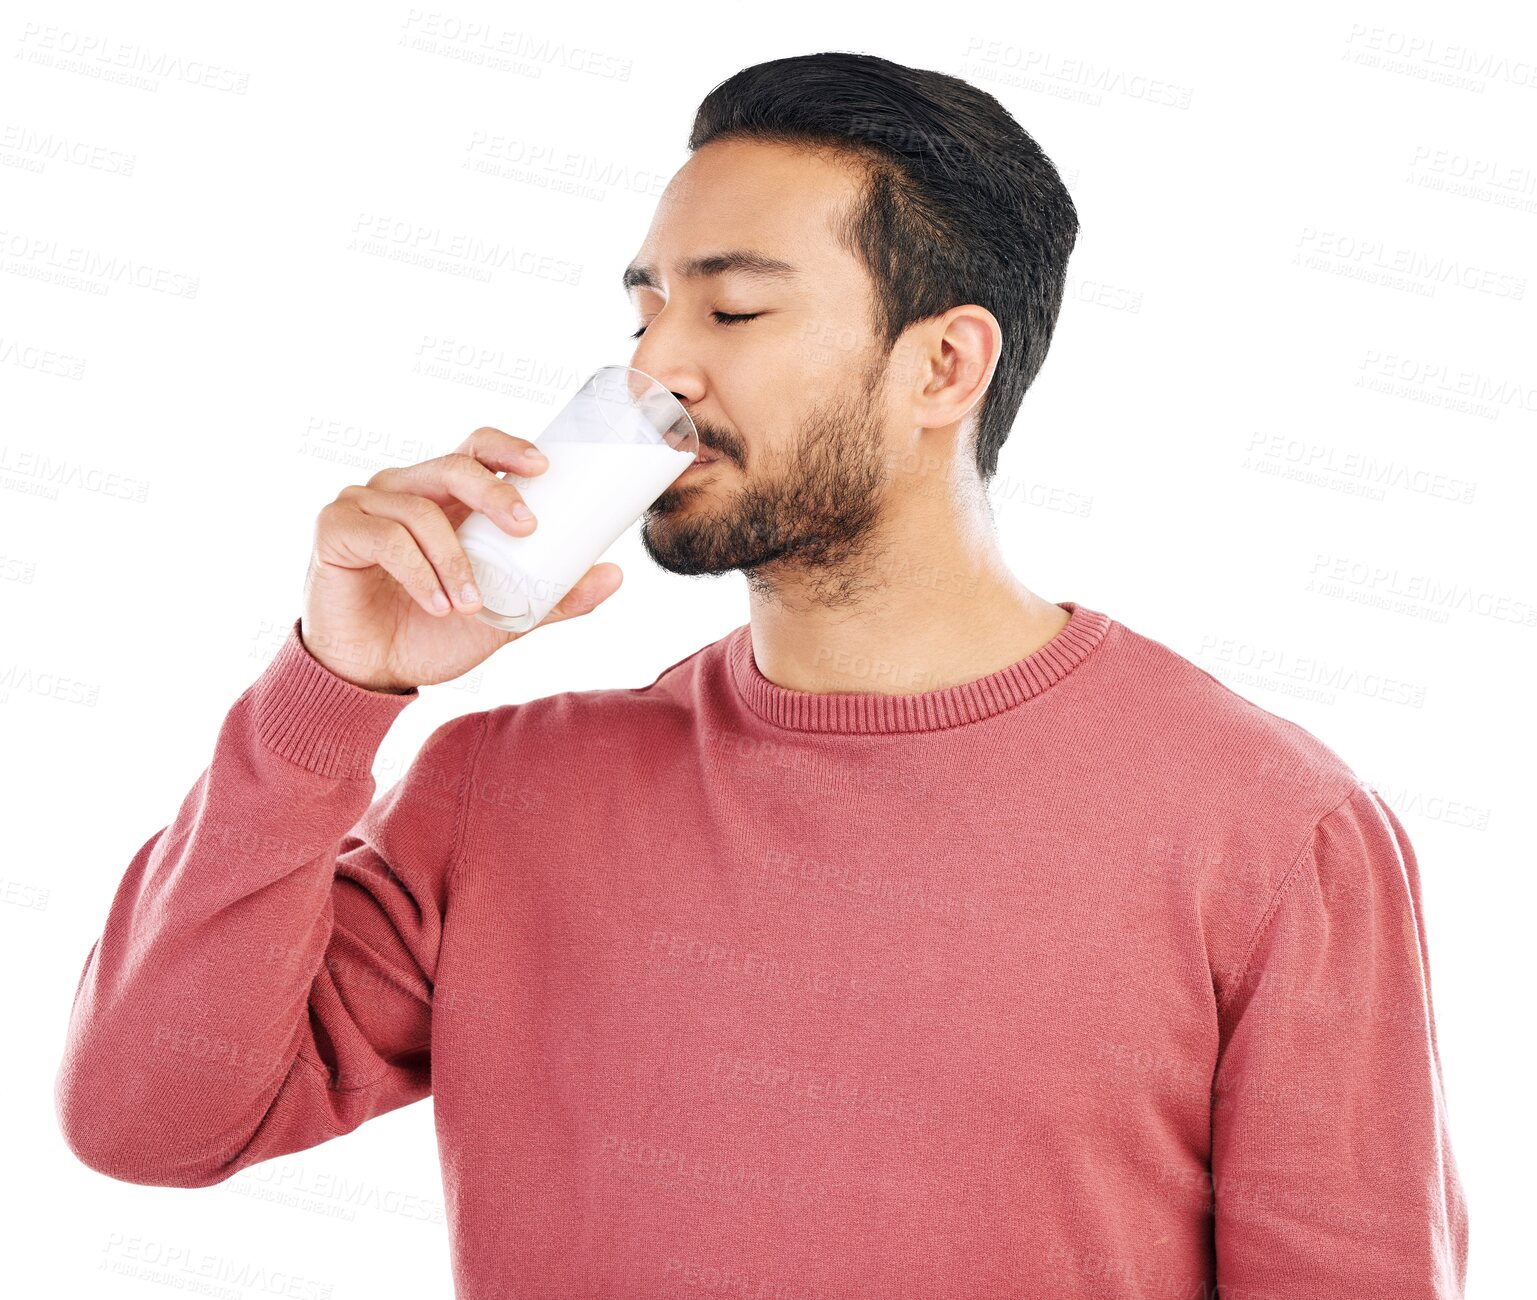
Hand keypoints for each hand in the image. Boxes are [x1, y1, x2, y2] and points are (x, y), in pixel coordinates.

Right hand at [300, 426, 622, 691]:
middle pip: (453, 465)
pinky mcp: (335, 529)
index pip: (476, 450)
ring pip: (421, 511)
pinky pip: (385, 537)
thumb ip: (553, 598)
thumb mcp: (504, 618)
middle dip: (495, 492)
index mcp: (445, 498)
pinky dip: (419, 572)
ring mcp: (364, 504)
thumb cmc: (432, 634)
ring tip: (471, 603)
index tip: (545, 467)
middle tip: (527, 529)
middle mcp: (404, 489)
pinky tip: (438, 604)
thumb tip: (616, 575)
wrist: (373, 674)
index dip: (507, 446)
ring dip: (455, 559)